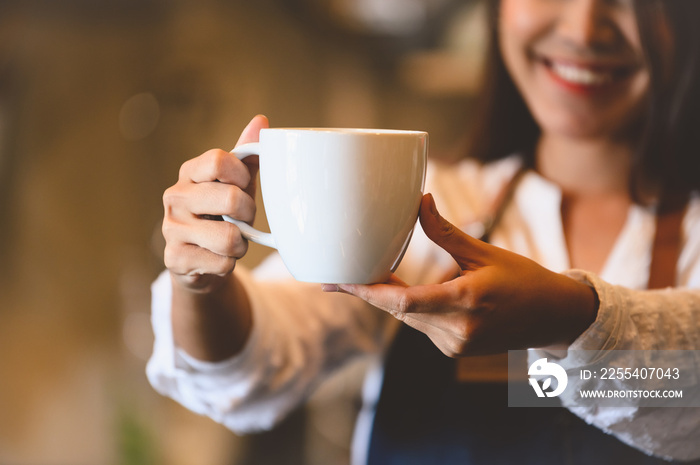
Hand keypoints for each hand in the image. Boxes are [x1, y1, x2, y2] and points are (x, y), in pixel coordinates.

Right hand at [162, 115, 268, 291]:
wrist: (200, 263)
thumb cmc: (223, 216)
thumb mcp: (237, 185)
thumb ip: (248, 156)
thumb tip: (261, 120)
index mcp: (190, 173)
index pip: (218, 160)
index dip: (242, 174)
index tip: (245, 185)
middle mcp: (175, 197)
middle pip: (230, 199)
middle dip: (249, 213)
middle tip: (245, 220)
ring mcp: (171, 229)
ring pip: (229, 237)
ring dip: (241, 244)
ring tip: (233, 242)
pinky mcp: (175, 259)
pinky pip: (221, 262)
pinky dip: (229, 263)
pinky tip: (218, 258)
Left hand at [335, 194, 598, 356]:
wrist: (553, 318)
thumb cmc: (525, 280)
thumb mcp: (486, 252)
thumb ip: (445, 233)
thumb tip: (420, 202)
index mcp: (465, 303)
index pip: (404, 302)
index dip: (367, 292)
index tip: (339, 282)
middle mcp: (457, 331)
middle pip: (399, 310)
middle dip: (369, 292)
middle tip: (335, 276)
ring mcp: (456, 345)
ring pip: (408, 318)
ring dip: (388, 299)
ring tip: (360, 277)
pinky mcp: (455, 349)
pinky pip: (421, 325)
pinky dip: (408, 307)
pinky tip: (397, 291)